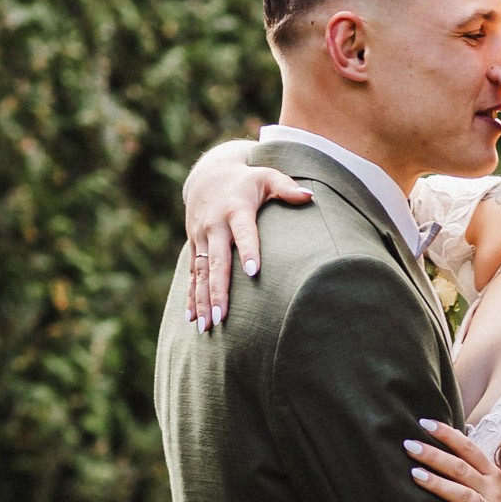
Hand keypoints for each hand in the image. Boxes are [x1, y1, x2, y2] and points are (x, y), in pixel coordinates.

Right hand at [182, 140, 312, 328]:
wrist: (208, 175)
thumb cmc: (247, 179)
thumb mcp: (267, 176)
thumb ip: (287, 187)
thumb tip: (310, 196)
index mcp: (235, 210)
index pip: (244, 232)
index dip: (248, 250)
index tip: (253, 272)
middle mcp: (215, 226)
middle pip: (217, 262)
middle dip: (218, 290)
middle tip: (222, 316)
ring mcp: (201, 238)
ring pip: (201, 274)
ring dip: (202, 301)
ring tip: (206, 326)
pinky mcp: (194, 247)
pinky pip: (192, 275)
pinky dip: (190, 297)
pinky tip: (192, 320)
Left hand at [406, 419, 500, 501]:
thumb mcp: (497, 485)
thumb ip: (476, 468)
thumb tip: (452, 441)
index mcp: (493, 474)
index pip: (469, 449)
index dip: (447, 435)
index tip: (425, 422)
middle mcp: (492, 489)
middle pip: (461, 468)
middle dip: (434, 455)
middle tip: (410, 445)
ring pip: (462, 494)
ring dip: (438, 484)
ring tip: (415, 474)